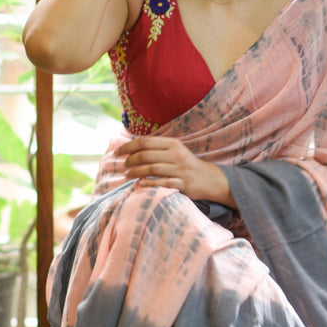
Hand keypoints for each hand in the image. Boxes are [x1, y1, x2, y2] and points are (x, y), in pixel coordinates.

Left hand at [117, 135, 235, 205]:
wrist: (209, 179)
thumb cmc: (186, 164)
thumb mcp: (175, 150)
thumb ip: (157, 148)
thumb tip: (132, 147)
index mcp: (172, 144)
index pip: (145, 142)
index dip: (128, 147)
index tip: (117, 153)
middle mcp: (176, 155)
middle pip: (146, 155)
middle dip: (130, 160)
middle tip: (123, 166)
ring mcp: (180, 169)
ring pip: (152, 169)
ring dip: (136, 172)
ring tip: (126, 175)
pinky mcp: (183, 183)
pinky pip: (162, 183)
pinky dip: (149, 183)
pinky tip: (139, 184)